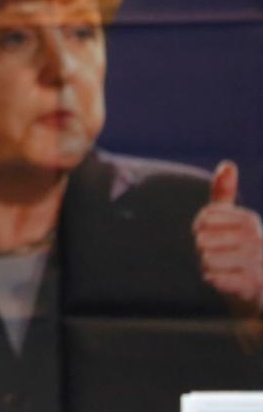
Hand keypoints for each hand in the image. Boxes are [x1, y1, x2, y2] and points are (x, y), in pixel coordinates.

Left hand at [193, 160, 262, 315]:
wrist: (257, 294)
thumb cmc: (238, 255)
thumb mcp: (231, 222)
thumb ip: (224, 195)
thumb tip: (227, 164)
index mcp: (249, 219)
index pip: (202, 219)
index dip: (200, 232)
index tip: (216, 240)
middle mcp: (257, 238)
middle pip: (201, 239)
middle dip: (204, 253)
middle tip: (222, 260)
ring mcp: (258, 262)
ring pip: (206, 259)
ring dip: (209, 268)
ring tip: (226, 271)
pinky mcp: (254, 285)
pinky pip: (215, 278)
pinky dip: (215, 282)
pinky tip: (227, 283)